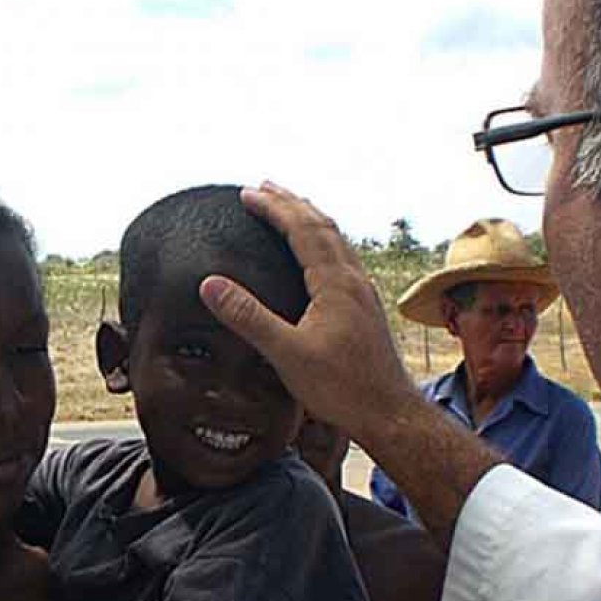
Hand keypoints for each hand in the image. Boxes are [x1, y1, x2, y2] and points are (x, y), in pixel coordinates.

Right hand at [199, 182, 420, 449]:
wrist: (389, 413)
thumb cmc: (342, 388)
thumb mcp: (287, 354)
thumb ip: (248, 317)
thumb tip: (210, 284)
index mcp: (334, 282)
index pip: (301, 230)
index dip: (273, 208)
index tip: (247, 193)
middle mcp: (353, 280)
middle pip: (323, 226)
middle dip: (292, 204)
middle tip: (265, 187)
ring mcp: (364, 293)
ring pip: (337, 241)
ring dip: (310, 220)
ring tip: (290, 210)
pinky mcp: (367, 310)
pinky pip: (344, 260)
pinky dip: (324, 243)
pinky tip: (320, 259)